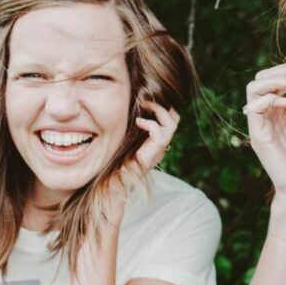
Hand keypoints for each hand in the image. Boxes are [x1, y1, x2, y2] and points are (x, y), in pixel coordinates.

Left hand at [104, 102, 178, 226]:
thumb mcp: (122, 141)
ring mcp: (157, 151)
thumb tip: (126, 110)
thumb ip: (128, 129)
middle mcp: (159, 147)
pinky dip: (150, 124)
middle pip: (174, 119)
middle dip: (162, 105)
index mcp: (154, 143)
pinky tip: (139, 122)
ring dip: (158, 111)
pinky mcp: (152, 156)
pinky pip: (160, 135)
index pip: (169, 119)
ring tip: (145, 106)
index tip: (147, 98)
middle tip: (146, 100)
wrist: (111, 186)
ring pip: (171, 125)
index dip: (162, 106)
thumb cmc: (113, 165)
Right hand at [245, 63, 285, 206]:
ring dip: (276, 80)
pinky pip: (254, 109)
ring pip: (254, 89)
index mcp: (277, 114)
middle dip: (282, 71)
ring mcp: (259, 126)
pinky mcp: (258, 136)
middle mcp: (265, 117)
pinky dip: (269, 99)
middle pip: (261, 80)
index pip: (274, 82)